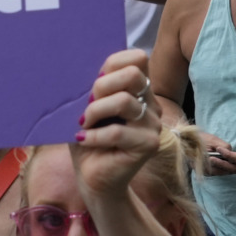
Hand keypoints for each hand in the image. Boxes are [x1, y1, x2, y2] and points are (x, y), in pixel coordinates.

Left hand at [71, 49, 163, 201]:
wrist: (92, 177)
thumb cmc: (88, 138)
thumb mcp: (85, 108)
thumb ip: (91, 88)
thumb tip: (82, 69)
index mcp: (139, 90)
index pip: (137, 58)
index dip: (112, 64)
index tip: (92, 82)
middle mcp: (151, 103)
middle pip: (133, 74)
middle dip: (101, 86)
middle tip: (86, 105)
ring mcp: (153, 124)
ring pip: (123, 101)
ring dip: (94, 112)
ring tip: (82, 124)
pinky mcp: (149, 144)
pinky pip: (117, 132)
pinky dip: (94, 135)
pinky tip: (83, 139)